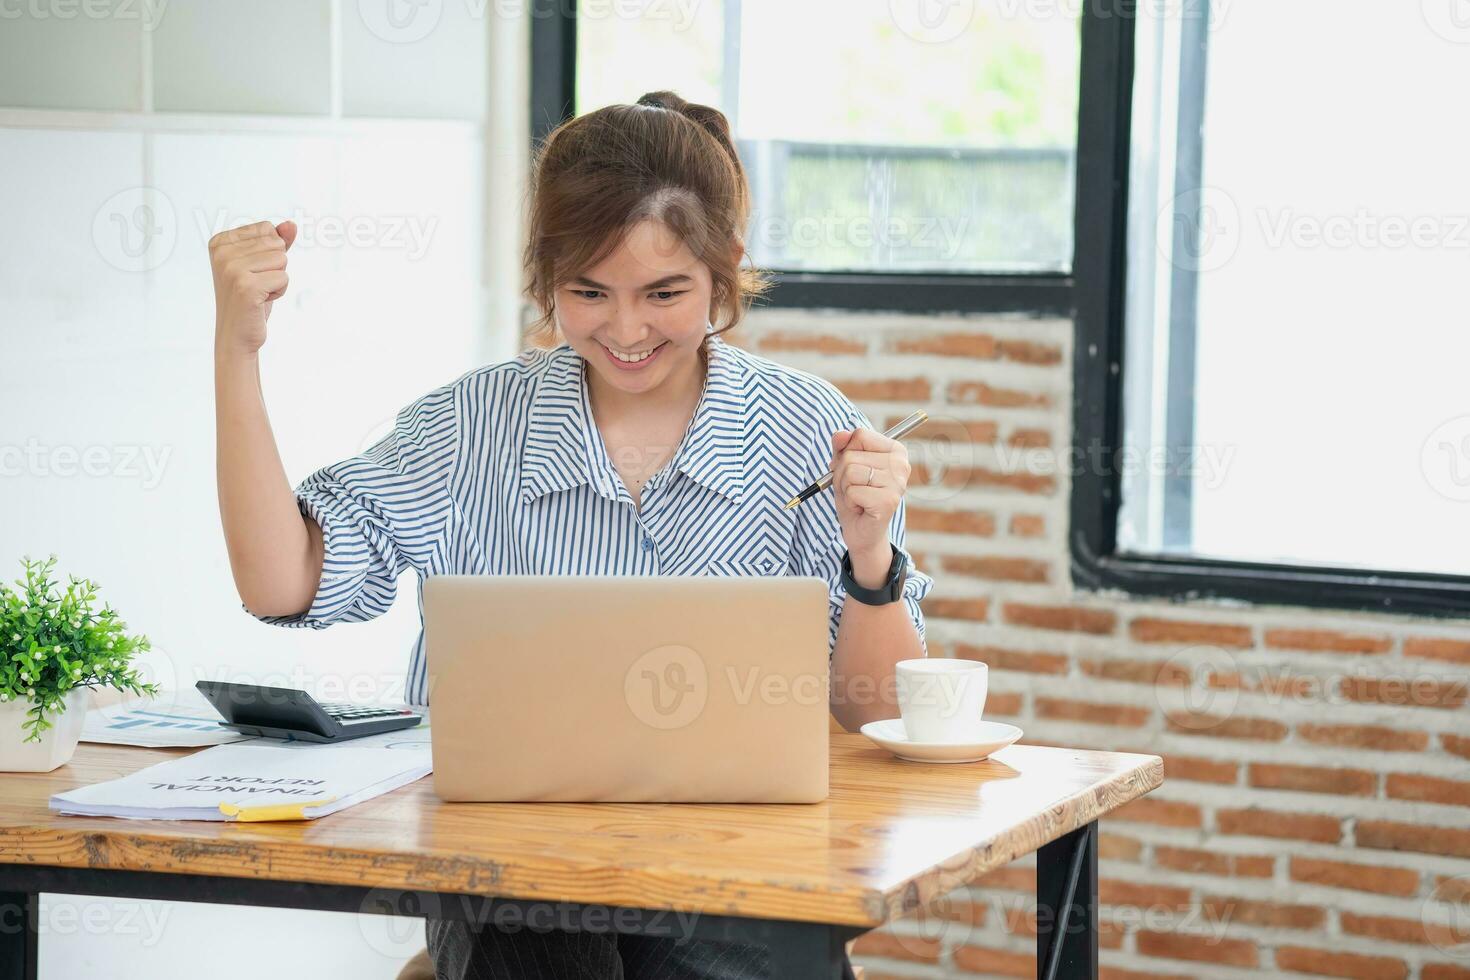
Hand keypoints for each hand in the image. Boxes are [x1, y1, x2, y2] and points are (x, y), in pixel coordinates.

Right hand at [209, 219, 296, 355]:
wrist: (236, 335)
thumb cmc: (251, 298)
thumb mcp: (263, 265)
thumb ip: (277, 241)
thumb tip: (291, 225)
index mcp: (220, 241)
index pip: (267, 229)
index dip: (269, 253)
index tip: (252, 272)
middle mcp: (222, 252)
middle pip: (276, 243)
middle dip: (275, 267)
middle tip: (257, 285)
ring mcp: (232, 268)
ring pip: (282, 259)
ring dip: (277, 279)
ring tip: (258, 292)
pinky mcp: (246, 285)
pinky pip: (284, 277)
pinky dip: (279, 291)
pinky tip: (261, 301)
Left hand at [829, 426, 910, 585]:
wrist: (860, 531)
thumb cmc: (854, 495)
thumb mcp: (843, 466)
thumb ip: (841, 446)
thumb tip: (840, 434)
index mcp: (895, 450)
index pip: (860, 434)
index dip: (846, 452)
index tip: (853, 468)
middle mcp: (901, 464)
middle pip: (851, 454)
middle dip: (842, 474)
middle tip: (853, 488)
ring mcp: (897, 483)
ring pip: (850, 471)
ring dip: (844, 488)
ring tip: (856, 498)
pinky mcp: (888, 501)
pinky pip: (852, 490)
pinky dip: (849, 500)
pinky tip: (860, 508)